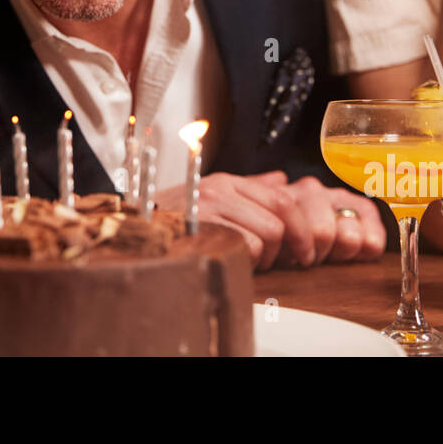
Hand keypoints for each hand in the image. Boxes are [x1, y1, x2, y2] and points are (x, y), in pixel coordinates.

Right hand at [156, 171, 383, 269]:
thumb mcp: (213, 197)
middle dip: (288, 246)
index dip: (302, 227)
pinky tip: (235, 264)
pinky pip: (246, 248)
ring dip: (267, 257)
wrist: (135, 230)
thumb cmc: (177, 220)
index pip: (282, 198)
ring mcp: (210, 209)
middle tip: (283, 261)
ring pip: (268, 235)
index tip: (307, 249)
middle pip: (280, 218)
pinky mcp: (202, 230)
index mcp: (228, 182)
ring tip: (252, 262)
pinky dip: (248, 262)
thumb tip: (282, 179)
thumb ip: (249, 189)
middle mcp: (220, 190)